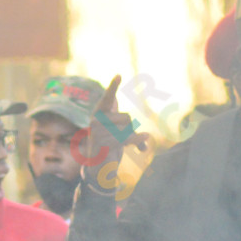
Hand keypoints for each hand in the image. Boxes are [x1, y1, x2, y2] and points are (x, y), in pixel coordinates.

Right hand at [81, 76, 143, 193]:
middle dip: (129, 128)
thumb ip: (120, 117)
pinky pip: (127, 139)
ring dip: (130, 138)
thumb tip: (122, 106)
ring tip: (119, 144)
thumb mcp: (116, 128)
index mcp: (100, 112)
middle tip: (120, 137)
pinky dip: (138, 143)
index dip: (113, 87)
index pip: (108, 98)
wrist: (100, 166)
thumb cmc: (110, 143)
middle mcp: (96, 120)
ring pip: (128, 129)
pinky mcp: (104, 144)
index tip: (119, 75)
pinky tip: (143, 148)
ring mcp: (98, 132)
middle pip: (127, 118)